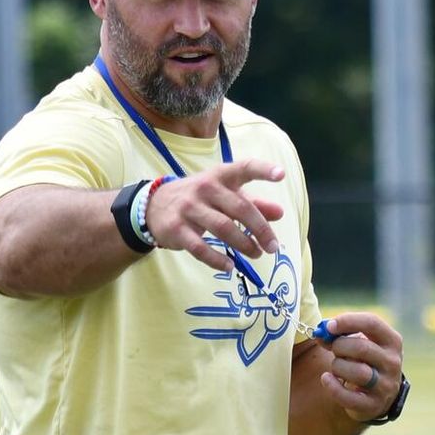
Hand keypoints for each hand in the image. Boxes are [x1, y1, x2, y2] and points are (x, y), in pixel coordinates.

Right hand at [144, 159, 285, 271]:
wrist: (154, 205)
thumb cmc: (200, 198)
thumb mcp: (225, 194)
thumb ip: (254, 203)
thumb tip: (280, 213)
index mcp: (221, 176)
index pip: (244, 168)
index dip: (262, 170)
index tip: (281, 174)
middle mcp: (205, 188)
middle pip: (239, 208)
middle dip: (260, 229)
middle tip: (272, 247)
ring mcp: (189, 208)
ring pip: (222, 228)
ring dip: (243, 244)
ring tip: (256, 254)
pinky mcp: (177, 228)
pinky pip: (200, 248)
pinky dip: (216, 259)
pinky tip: (229, 266)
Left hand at [317, 313, 403, 421]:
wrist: (376, 395)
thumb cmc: (363, 361)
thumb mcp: (358, 343)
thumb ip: (339, 336)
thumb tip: (320, 333)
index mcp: (392, 341)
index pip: (372, 323)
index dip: (348, 321)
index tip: (329, 325)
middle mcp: (393, 363)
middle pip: (362, 348)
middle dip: (340, 346)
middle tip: (334, 349)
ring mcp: (386, 386)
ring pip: (358, 372)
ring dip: (338, 366)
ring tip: (336, 367)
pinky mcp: (373, 405)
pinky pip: (348, 397)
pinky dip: (332, 386)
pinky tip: (327, 379)